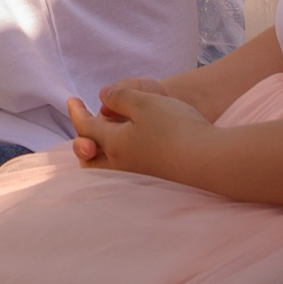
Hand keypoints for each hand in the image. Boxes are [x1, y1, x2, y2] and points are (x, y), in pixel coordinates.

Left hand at [66, 81, 213, 178]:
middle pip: (89, 158)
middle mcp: (121, 166)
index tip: (72, 100)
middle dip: (82, 141)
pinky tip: (131, 155)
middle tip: (83, 128)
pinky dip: (118, 163)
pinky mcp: (155, 186)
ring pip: (107, 170)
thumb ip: (119, 97)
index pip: (86, 128)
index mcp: (114, 144)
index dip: (77, 112)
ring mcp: (137, 179)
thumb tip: (101, 97)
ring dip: (99, 155)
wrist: (210, 161)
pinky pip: (125, 176)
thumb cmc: (176, 128)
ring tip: (102, 144)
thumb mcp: (145, 102)